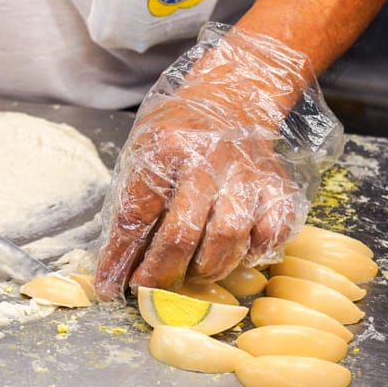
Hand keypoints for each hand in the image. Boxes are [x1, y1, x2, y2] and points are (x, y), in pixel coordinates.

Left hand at [94, 24, 342, 300]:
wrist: (229, 98)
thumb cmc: (175, 135)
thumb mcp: (140, 154)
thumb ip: (131, 203)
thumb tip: (116, 266)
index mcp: (163, 149)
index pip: (135, 215)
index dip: (120, 258)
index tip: (111, 287)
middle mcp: (206, 160)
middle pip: (181, 234)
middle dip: (161, 273)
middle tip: (149, 289)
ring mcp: (245, 172)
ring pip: (227, 238)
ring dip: (206, 268)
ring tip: (193, 271)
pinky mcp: (277, 184)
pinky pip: (271, 233)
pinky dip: (252, 253)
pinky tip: (236, 252)